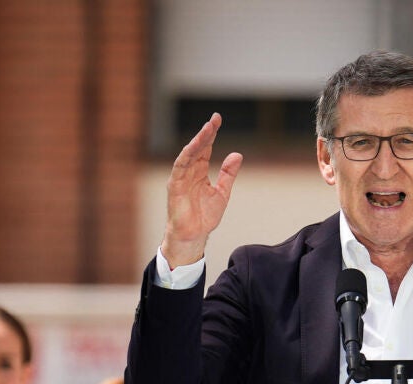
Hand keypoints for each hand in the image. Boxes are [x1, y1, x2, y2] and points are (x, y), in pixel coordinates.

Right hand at [162, 112, 242, 267]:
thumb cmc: (205, 216)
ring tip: (208, 129)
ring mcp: (181, 177)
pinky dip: (187, 155)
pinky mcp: (175, 185)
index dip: (211, 134)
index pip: (206, 148)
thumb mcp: (222, 192)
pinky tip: (194, 146)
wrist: (194, 234)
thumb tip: (237, 155)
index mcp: (200, 171)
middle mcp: (189, 171)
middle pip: (198, 147)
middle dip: (206, 133)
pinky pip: (180, 166)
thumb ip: (228, 174)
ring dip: (198, 141)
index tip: (217, 119)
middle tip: (214, 119)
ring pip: (189, 154)